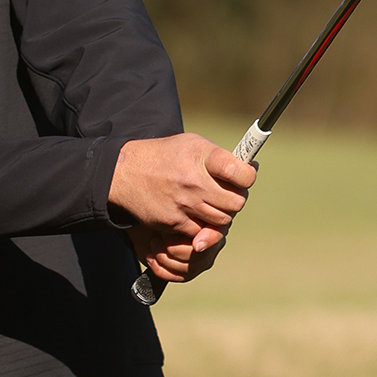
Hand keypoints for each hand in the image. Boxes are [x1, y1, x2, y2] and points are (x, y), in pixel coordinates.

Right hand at [108, 133, 255, 279]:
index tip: (243, 177)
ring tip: (207, 203)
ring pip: (222, 221)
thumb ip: (220, 158)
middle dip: (234, 200)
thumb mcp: (191, 144)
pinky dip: (200, 226)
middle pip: (236, 203)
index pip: (243, 174)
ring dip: (218, 214)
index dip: (248, 177)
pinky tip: (191, 212)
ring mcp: (184, 203)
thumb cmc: (162, 156)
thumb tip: (253, 168)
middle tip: (224, 194)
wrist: (123, 172)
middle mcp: (195, 181)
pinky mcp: (174, 222)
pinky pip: (201, 231)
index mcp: (202, 157)